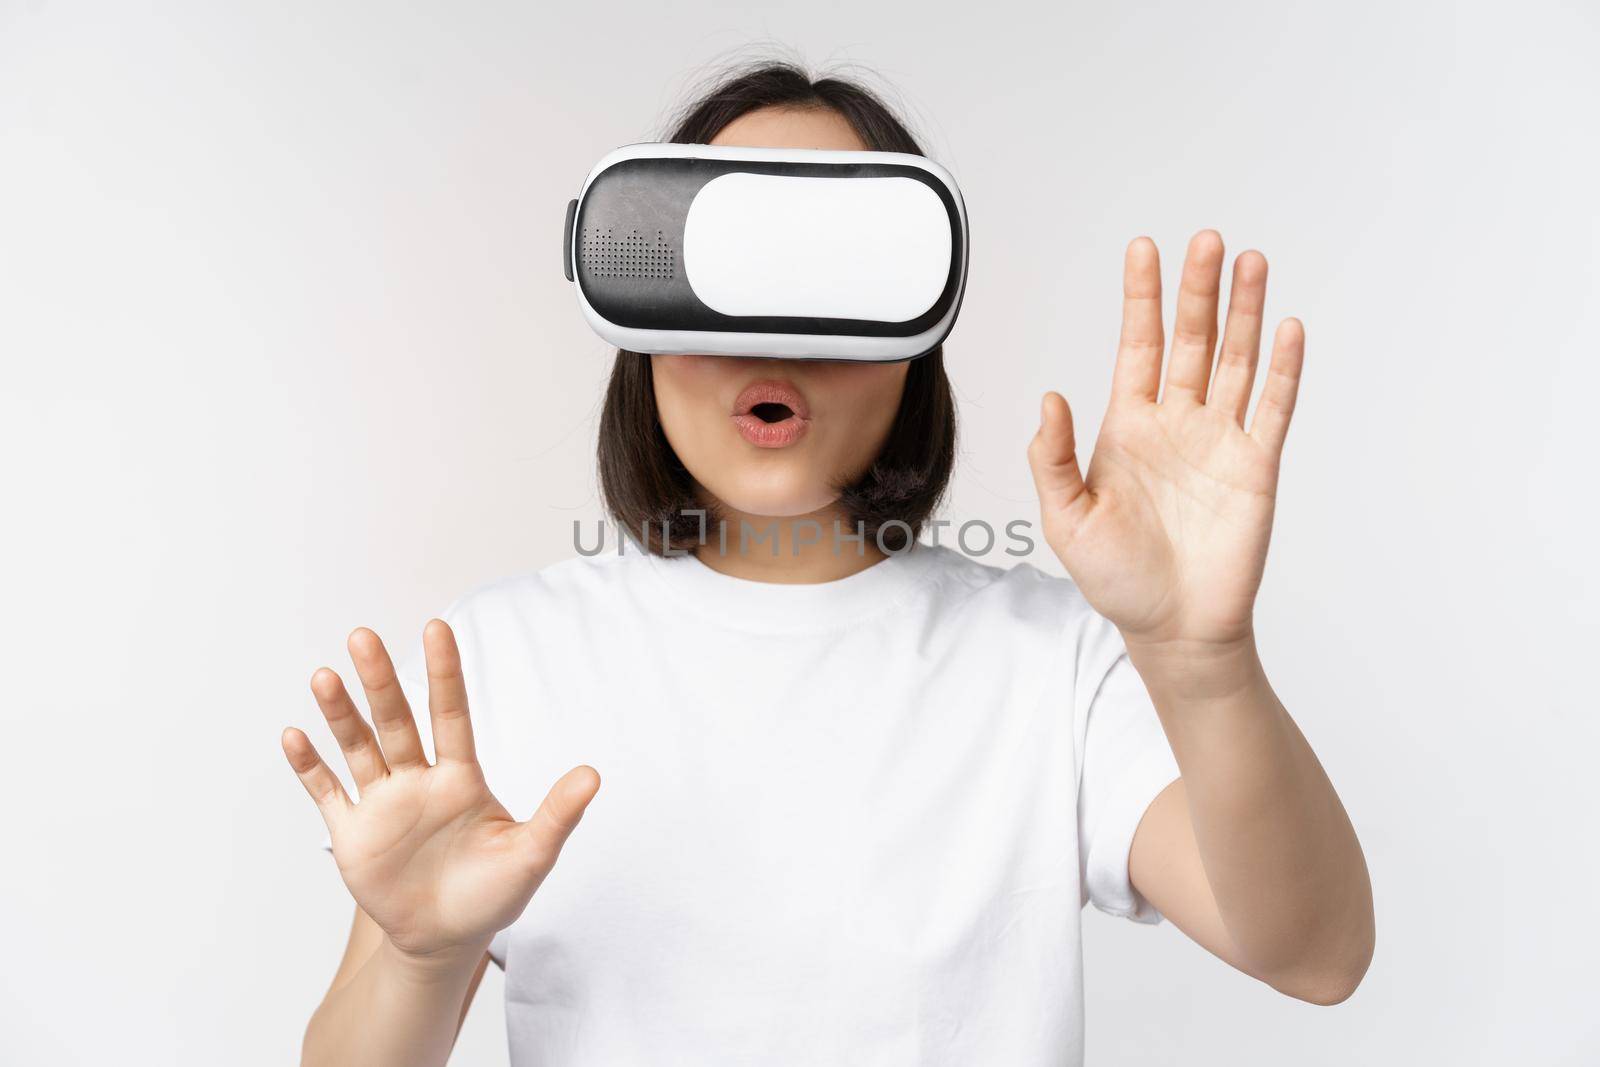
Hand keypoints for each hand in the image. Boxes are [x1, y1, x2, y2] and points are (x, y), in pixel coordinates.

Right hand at [281, 620, 599, 961]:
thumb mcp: (530, 855)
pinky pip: (327, 793)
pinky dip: (310, 767)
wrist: (447, 940)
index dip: (445, 673)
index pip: (452, 714)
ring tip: (325, 678)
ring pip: (358, 747)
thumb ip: (558, 814)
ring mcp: (382, 804)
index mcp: (461, 778)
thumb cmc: (492, 894)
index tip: (437, 627)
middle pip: (396, 720)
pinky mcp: (353, 835)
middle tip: (362, 636)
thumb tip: (593, 774)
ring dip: (340, 715)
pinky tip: (293, 736)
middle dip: (379, 680)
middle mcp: (418, 780)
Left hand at [1027, 231, 1304, 651]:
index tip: (1144, 249)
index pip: (1138, 345)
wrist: (1173, 627)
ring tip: (1250, 261)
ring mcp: (1220, 440)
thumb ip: (1053, 457)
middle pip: (1191, 339)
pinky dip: (1283, 368)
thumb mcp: (1066, 518)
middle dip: (1199, 289)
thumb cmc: (1116, 578)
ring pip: (1235, 360)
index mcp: (1128, 426)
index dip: (1141, 297)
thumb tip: (1049, 397)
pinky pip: (1273, 407)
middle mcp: (1177, 422)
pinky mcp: (1257, 466)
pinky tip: (1287, 328)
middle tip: (1207, 240)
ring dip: (1244, 313)